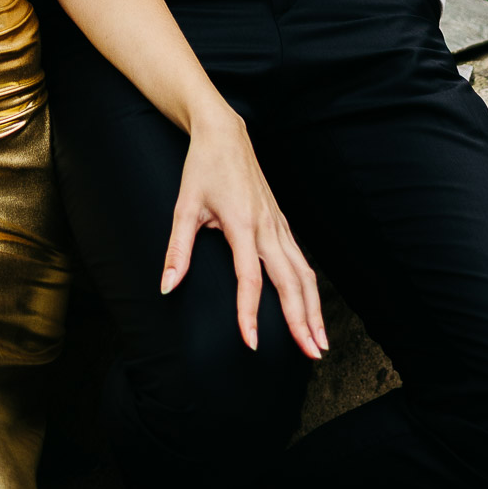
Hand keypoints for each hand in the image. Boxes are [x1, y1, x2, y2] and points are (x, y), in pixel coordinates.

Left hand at [162, 108, 326, 361]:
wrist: (225, 133)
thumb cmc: (203, 168)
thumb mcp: (184, 206)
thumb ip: (177, 250)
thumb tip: (167, 287)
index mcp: (242, 225)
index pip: (249, 279)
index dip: (250, 313)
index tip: (252, 343)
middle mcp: (267, 227)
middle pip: (291, 282)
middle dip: (302, 321)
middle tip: (312, 354)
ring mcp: (279, 224)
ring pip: (305, 273)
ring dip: (314, 309)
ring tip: (320, 342)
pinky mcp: (282, 223)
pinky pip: (302, 260)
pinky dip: (310, 288)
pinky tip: (312, 308)